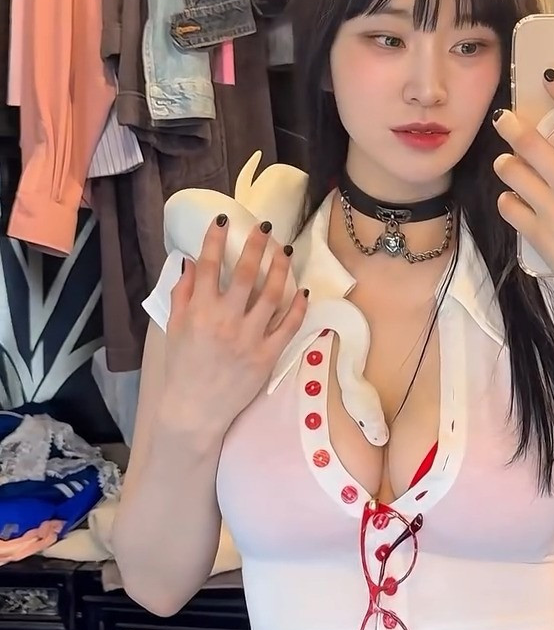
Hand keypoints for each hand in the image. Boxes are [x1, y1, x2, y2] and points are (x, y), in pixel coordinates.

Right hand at [163, 217, 308, 432]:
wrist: (194, 410)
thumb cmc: (182, 368)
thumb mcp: (173, 329)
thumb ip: (182, 293)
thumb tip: (191, 262)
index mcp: (199, 311)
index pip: (210, 265)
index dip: (216, 238)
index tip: (224, 219)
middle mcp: (225, 320)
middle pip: (246, 273)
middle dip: (257, 244)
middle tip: (266, 226)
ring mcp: (248, 337)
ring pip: (272, 294)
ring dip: (281, 268)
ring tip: (286, 251)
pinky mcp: (267, 355)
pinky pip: (288, 326)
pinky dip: (298, 307)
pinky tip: (302, 291)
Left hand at [491, 72, 553, 326]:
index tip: (550, 77)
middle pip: (529, 140)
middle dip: (512, 124)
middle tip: (505, 118)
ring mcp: (553, 209)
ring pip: (511, 171)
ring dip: (507, 163)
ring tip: (508, 163)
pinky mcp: (538, 235)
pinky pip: (508, 207)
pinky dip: (508, 200)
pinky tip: (516, 200)